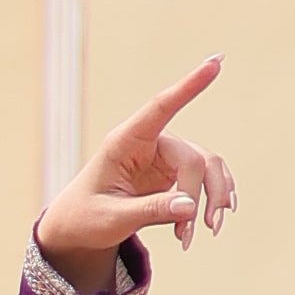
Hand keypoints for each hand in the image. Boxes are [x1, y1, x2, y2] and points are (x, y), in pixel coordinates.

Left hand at [35, 57, 236, 294]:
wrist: (78, 228)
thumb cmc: (86, 218)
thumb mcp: (112, 219)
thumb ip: (149, 212)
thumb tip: (189, 207)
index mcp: (124, 142)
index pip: (161, 107)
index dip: (189, 86)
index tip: (216, 62)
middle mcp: (149, 144)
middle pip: (193, 158)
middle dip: (200, 194)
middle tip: (194, 232)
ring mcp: (163, 158)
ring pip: (206, 167)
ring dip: (212, 198)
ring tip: (207, 232)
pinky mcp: (172, 174)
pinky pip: (204, 181)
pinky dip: (207, 203)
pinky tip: (202, 227)